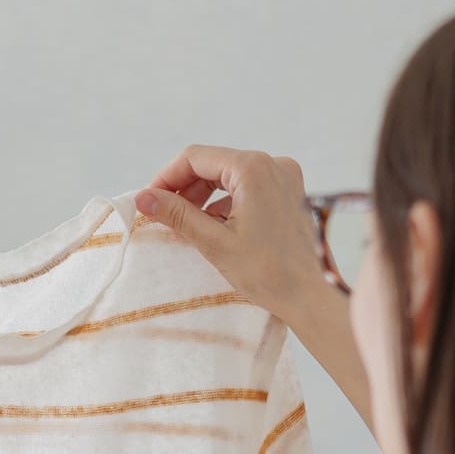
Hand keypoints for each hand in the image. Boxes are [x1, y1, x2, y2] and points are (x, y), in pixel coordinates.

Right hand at [135, 145, 327, 325]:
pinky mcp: (290, 193)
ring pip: (230, 177)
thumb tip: (143, 198)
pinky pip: (248, 188)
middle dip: (185, 189)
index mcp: (253, 168)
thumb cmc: (267, 272)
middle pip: (213, 165)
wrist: (311, 296)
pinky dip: (227, 204)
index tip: (150, 201)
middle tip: (164, 216)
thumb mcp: (214, 242)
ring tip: (186, 226)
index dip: (166, 177)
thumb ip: (177, 214)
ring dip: (204, 198)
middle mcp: (272, 164)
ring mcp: (284, 177)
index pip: (195, 158)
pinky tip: (213, 228)